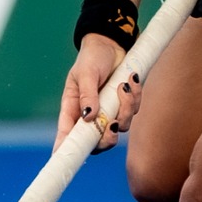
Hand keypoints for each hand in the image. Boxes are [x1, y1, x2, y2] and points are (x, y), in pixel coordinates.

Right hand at [57, 33, 142, 151]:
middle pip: (97, 142)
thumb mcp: (86, 73)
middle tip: (113, 125)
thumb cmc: (92, 58)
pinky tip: (132, 79)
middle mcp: (90, 115)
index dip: (66, 150)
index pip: (67, 136)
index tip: (67, 158)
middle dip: (107, 138)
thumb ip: (87, 94)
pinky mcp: (124, 105)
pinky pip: (133, 111)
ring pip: (120, 127)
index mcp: (73, 109)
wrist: (112, 43)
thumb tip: (88, 116)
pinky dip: (135, 97)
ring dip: (125, 108)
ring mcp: (109, 111)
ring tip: (123, 85)